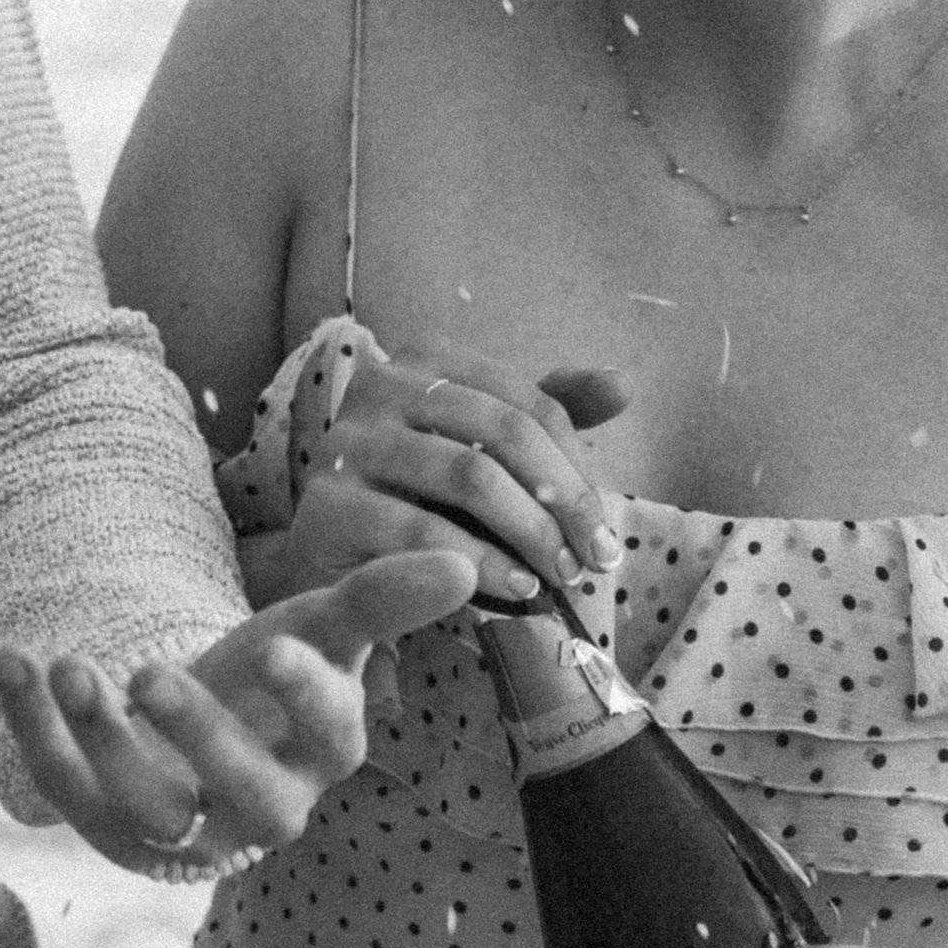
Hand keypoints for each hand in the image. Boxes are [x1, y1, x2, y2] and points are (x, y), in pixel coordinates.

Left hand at [0, 545, 478, 874]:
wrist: (196, 737)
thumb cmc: (273, 682)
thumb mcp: (323, 631)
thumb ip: (382, 600)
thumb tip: (468, 567)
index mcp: (324, 754)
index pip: (331, 739)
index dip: (307, 697)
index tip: (277, 648)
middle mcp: (261, 807)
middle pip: (245, 797)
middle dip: (199, 738)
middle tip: (152, 671)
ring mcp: (182, 829)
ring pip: (148, 810)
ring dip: (102, 740)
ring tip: (71, 662)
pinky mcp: (109, 829)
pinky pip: (67, 791)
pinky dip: (33, 729)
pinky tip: (14, 659)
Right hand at [269, 346, 629, 608]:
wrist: (334, 553)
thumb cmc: (421, 495)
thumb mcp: (484, 448)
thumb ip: (545, 414)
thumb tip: (622, 384)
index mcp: (426, 358)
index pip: (529, 403)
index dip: (578, 468)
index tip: (603, 531)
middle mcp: (381, 383)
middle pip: (504, 431)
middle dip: (561, 501)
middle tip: (591, 560)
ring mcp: (348, 440)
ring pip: (468, 476)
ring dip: (529, 533)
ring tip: (556, 576)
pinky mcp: (326, 504)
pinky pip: (420, 531)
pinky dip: (479, 563)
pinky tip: (512, 589)